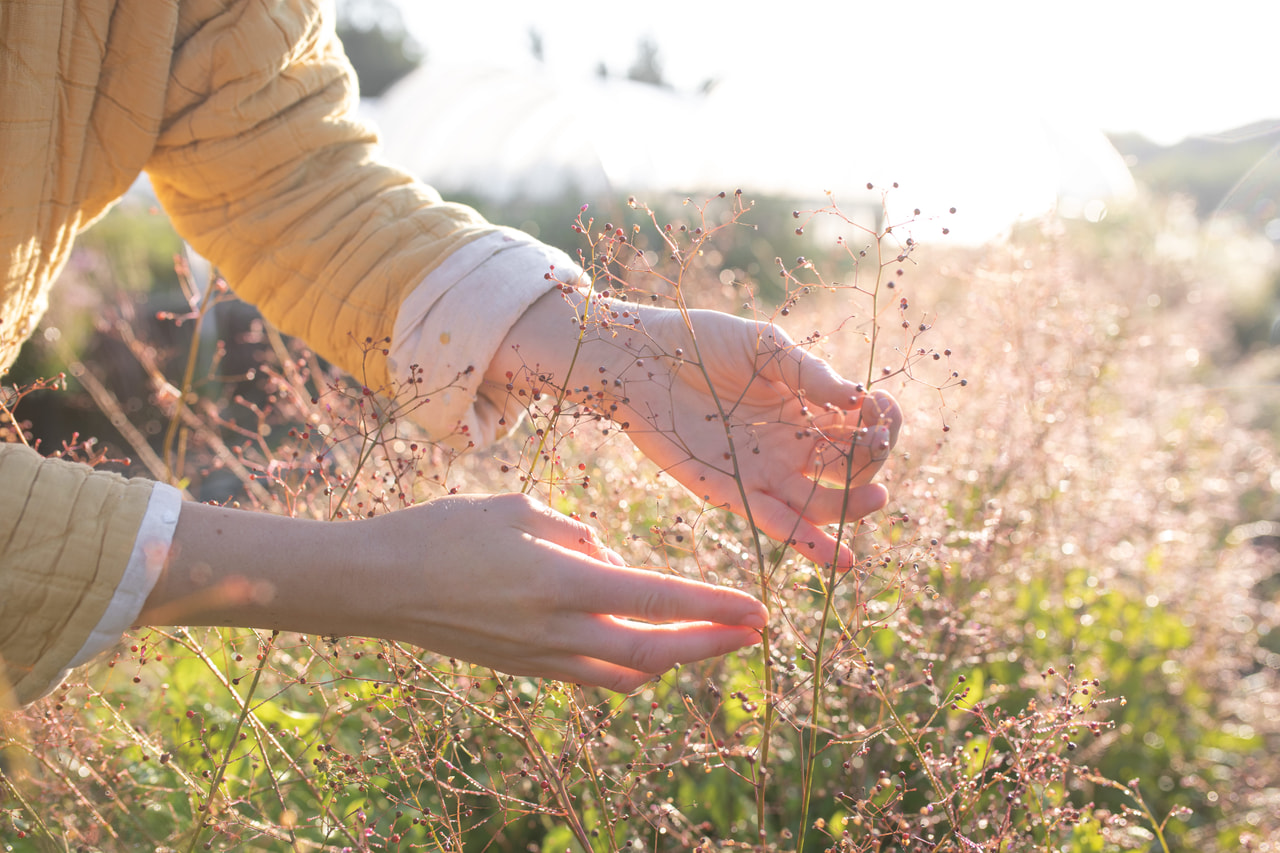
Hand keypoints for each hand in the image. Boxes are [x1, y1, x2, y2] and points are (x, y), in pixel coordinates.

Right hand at [144, 493, 767, 691]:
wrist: (376, 585)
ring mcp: (538, 657)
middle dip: (711, 644)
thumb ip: (575, 535)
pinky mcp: (522, 668)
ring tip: (709, 640)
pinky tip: (643, 652)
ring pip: (626, 672)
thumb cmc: (443, 533)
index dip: (713, 606)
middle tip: (754, 632)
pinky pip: (591, 676)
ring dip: (674, 659)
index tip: (757, 608)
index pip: (656, 598)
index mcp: (559, 581)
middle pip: (654, 651)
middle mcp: (556, 629)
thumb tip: (608, 558)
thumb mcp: (517, 510)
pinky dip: (628, 667)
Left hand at [614, 308, 901, 567]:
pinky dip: (809, 544)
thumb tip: (856, 397)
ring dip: (853, 507)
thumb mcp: (763, 346)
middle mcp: (791, 445)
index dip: (882, 421)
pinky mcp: (733, 493)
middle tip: (875, 445)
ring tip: (875, 499)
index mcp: (805, 407)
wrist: (638, 359)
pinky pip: (777, 524)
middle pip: (849, 469)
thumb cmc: (699, 342)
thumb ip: (808, 371)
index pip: (861, 426)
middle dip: (872, 462)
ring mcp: (764, 472)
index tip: (883, 407)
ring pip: (821, 505)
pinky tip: (839, 558)